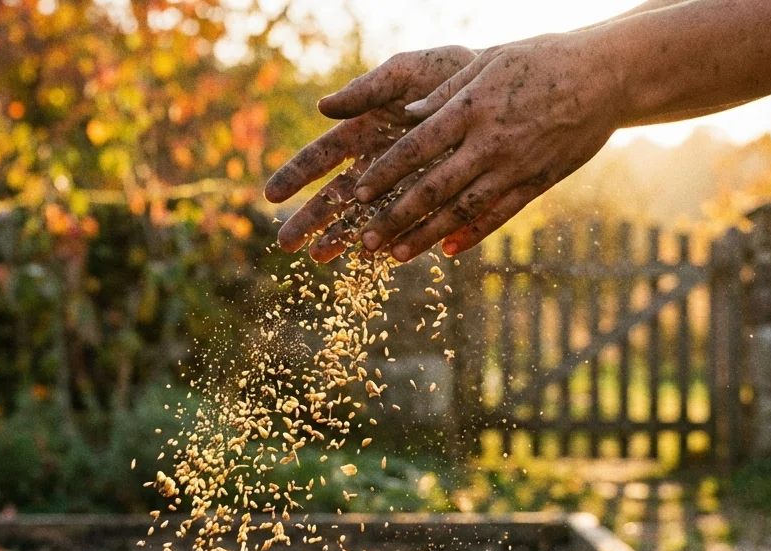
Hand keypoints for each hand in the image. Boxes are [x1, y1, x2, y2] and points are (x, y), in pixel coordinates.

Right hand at [263, 46, 477, 261]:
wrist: (500, 88)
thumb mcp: (406, 72)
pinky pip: (405, 224)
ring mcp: (400, 184)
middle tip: (285, 244)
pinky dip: (387, 239)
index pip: (319, 157)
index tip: (270, 196)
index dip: (294, 176)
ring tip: (319, 259)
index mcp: (362, 130)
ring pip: (363, 216)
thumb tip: (322, 107)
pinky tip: (369, 258)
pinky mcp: (430, 199)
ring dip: (341, 237)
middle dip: (310, 219)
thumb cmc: (448, 72)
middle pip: (334, 196)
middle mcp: (375, 162)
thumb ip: (367, 89)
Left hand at [351, 31, 626, 260]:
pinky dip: (473, 235)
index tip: (359, 194)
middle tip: (365, 241)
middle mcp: (489, 143)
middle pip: (432, 188)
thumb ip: (445, 92)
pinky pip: (499, 215)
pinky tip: (449, 251)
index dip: (385, 175)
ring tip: (396, 255)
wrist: (604, 75)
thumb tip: (407, 115)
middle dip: (395, 217)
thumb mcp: (487, 65)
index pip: (416, 148)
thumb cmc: (539, 61)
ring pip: (462, 210)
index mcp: (470, 109)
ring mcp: (514, 167)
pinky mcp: (536, 182)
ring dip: (426, 236)